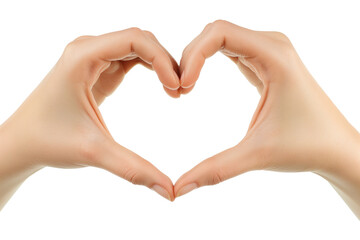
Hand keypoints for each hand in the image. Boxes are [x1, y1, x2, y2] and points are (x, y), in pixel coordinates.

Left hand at [0, 28, 179, 206]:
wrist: (22, 142)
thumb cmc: (48, 141)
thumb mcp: (94, 152)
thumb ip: (134, 169)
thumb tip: (170, 192)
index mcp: (82, 57)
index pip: (133, 39)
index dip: (162, 59)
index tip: (177, 87)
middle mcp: (86, 50)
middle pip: (139, 39)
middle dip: (165, 61)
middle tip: (182, 91)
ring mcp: (92, 57)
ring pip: (137, 47)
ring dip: (160, 64)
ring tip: (175, 91)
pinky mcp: (97, 69)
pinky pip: (131, 58)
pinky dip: (151, 69)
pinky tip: (163, 87)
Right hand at [174, 20, 359, 217]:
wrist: (337, 147)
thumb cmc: (307, 147)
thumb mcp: (257, 155)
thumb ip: (215, 169)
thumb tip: (178, 189)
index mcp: (275, 56)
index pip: (220, 33)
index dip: (193, 54)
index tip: (183, 87)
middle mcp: (273, 46)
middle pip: (216, 32)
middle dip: (190, 55)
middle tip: (178, 90)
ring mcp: (270, 51)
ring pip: (221, 37)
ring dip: (197, 57)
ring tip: (185, 87)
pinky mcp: (266, 62)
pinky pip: (230, 48)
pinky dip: (208, 60)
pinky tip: (197, 81)